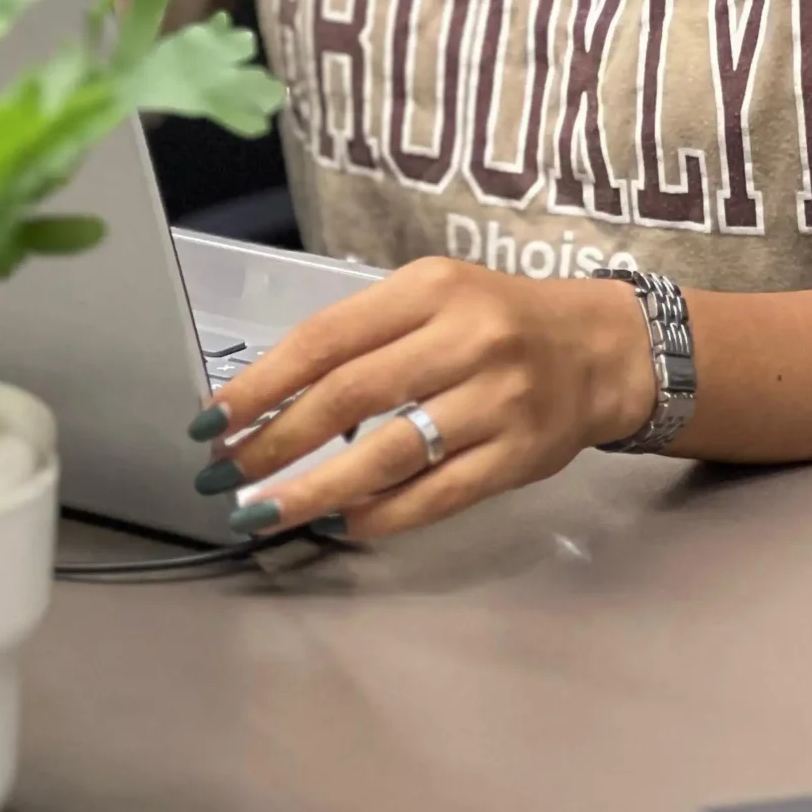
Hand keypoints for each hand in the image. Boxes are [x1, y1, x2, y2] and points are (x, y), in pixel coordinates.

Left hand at [188, 259, 655, 541]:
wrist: (598, 349)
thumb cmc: (497, 320)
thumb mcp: (433, 297)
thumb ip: (363, 336)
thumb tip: (268, 397)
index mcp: (432, 288)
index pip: (327, 338)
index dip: (261, 383)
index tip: (213, 419)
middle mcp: (465, 339)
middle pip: (350, 396)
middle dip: (274, 441)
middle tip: (224, 475)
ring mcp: (495, 401)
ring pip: (387, 455)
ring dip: (314, 490)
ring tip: (263, 512)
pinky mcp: (516, 457)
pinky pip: (434, 496)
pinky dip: (379, 515)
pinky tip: (341, 523)